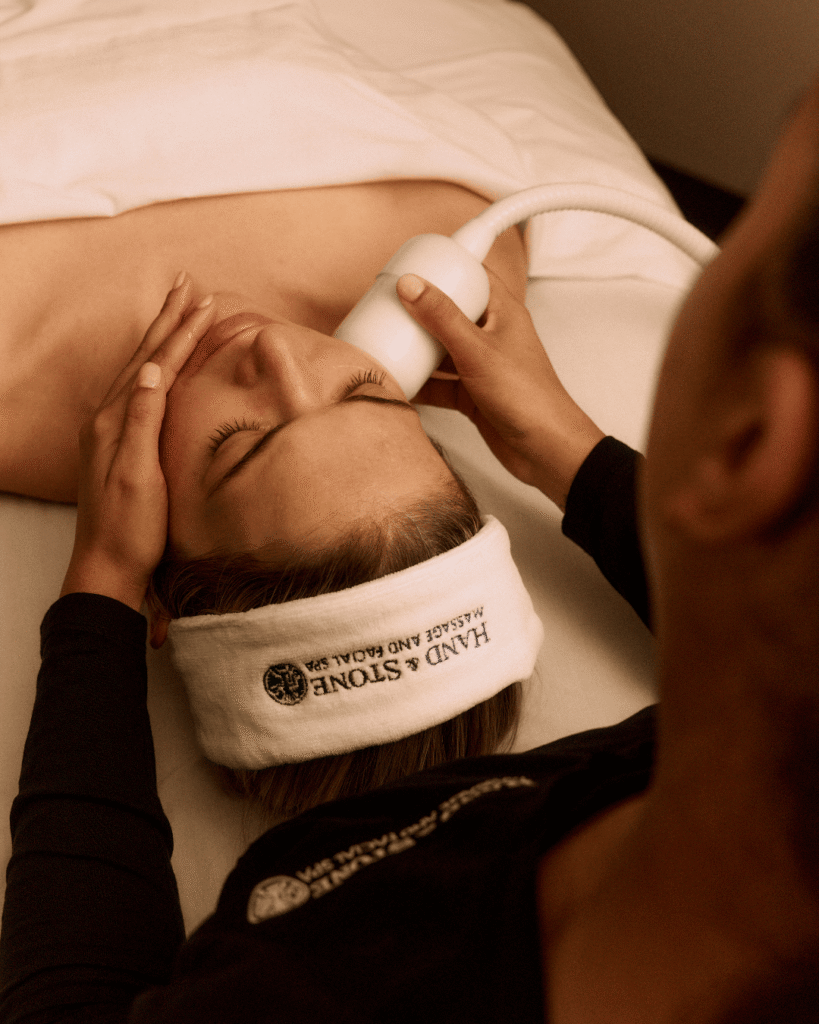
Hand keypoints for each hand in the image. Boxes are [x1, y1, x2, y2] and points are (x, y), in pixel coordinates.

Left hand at [59, 275, 216, 610]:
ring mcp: (110, 430)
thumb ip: (141, 420)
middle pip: (144, 356)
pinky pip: (139, 390)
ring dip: (161, 336)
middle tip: (188, 286)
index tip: (205, 303)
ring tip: (177, 310)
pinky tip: (160, 365)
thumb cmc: (130, 529)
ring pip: (140, 368)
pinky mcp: (118, 444)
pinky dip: (154, 366)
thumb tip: (149, 370)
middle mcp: (108, 418)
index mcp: (114, 420)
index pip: (155, 364)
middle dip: (169, 319)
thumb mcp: (139, 474)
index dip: (181, 332)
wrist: (108, 568)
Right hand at [396, 268, 604, 510]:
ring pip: (442, 349)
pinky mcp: (472, 395)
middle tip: (389, 305)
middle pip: (451, 312)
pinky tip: (398, 382)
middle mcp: (492, 335)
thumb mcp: (478, 351)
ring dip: (417, 348)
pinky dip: (420, 383)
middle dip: (421, 311)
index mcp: (503, 312)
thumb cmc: (528, 397)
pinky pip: (440, 383)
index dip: (447, 266)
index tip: (414, 265)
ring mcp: (481, 366)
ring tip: (384, 341)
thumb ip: (442, 317)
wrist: (545, 451)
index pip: (474, 275)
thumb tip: (411, 284)